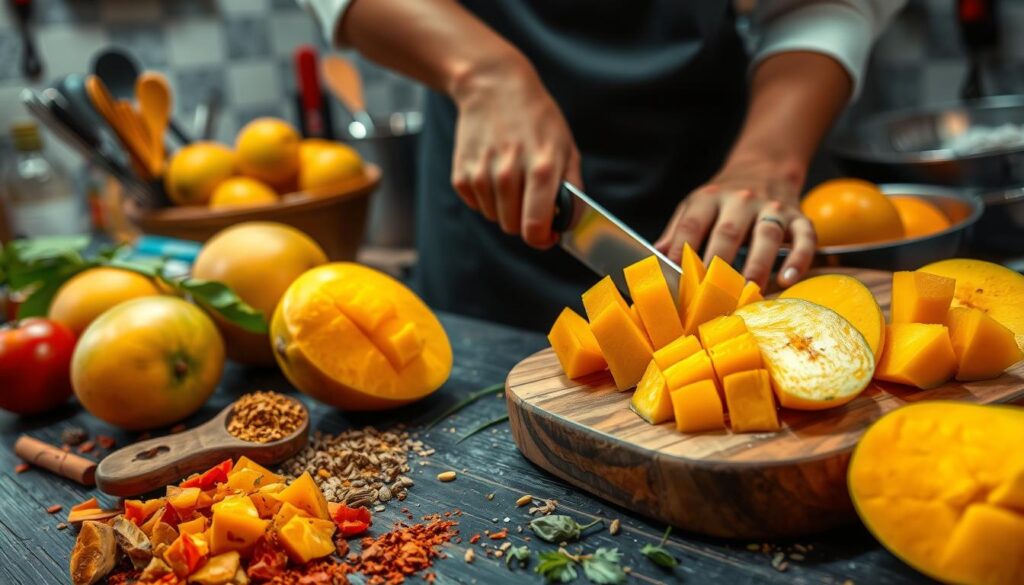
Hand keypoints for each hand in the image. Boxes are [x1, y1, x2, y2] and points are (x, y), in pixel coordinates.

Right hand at [450, 58, 581, 247]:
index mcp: (541, 168)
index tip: (546, 235)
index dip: (542, 239)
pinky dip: (487, 196)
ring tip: (512, 176)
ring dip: (505, 207)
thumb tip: (566, 226)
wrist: (494, 87)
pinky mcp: (461, 175)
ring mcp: (481, 174)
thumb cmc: (537, 119)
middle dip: (525, 220)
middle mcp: (509, 173)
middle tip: (530, 197)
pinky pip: (478, 205)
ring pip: (495, 218)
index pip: (535, 228)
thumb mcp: (566, 148)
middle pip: (514, 228)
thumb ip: (571, 190)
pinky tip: (493, 170)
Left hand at [653, 157, 815, 289]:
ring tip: (749, 292)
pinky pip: (804, 237)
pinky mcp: (798, 216)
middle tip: (711, 296)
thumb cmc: (723, 197)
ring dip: (757, 265)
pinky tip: (788, 279)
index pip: (691, 226)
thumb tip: (654, 259)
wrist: (764, 166)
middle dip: (718, 265)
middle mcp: (741, 200)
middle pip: (728, 233)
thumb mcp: (695, 205)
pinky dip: (798, 259)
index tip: (676, 280)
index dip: (681, 252)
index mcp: (709, 198)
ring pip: (766, 235)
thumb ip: (676, 232)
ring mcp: (772, 207)